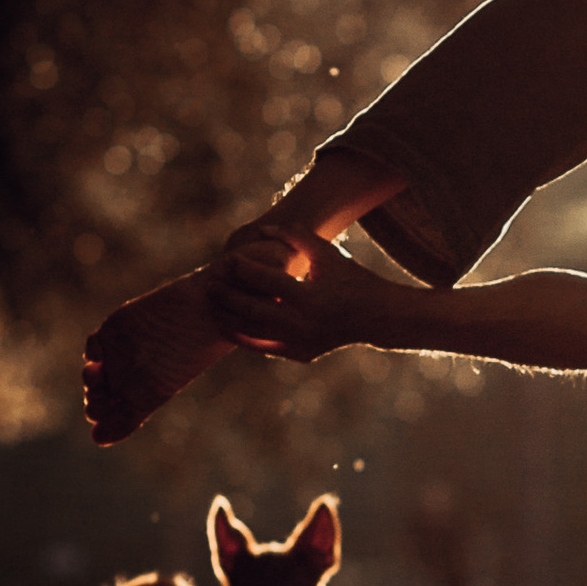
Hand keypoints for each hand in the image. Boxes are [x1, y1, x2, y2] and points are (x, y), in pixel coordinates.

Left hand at [208, 228, 393, 360]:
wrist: (376, 317)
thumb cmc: (350, 278)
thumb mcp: (327, 253)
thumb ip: (295, 235)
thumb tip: (262, 230)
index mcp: (312, 297)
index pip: (267, 282)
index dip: (244, 269)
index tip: (229, 260)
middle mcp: (304, 325)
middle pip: (252, 310)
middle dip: (227, 295)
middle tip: (210, 283)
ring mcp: (301, 344)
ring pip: (252, 333)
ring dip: (227, 318)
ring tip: (212, 303)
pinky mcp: (299, 355)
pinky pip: (261, 347)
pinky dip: (242, 335)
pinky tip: (227, 322)